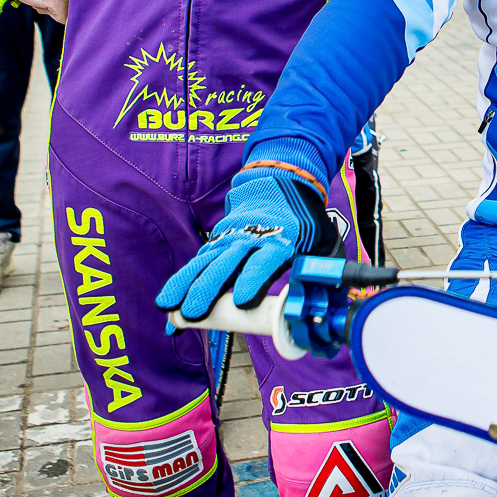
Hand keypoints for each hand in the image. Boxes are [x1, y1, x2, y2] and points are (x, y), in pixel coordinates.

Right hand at [155, 171, 326, 321]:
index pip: (263, 261)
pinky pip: (197, 263)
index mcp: (278, 240)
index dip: (252, 280)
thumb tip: (329, 295)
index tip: (242, 301)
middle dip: (208, 289)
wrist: (280, 183)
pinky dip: (181, 283)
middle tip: (192, 313)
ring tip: (168, 307)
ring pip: (204, 263)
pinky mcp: (217, 242)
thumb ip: (324, 267)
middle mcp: (249, 239)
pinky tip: (168, 304)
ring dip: (185, 286)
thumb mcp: (322, 240)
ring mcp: (229, 239)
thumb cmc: (303, 221)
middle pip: (226, 265)